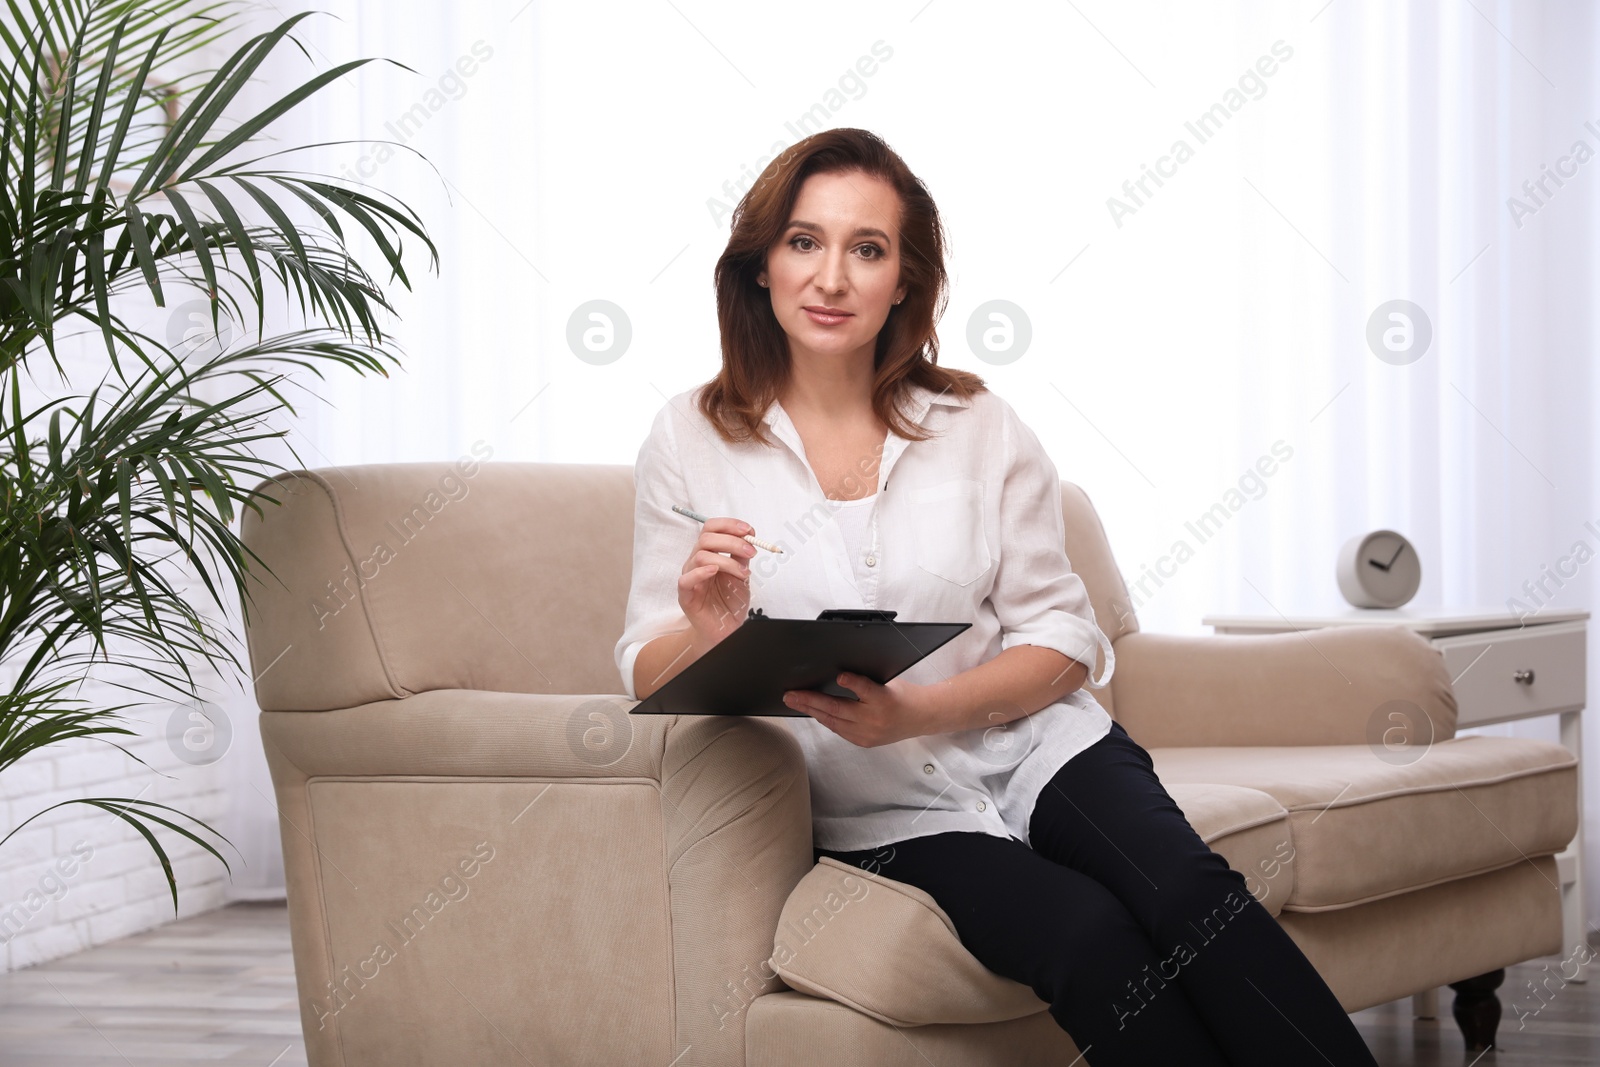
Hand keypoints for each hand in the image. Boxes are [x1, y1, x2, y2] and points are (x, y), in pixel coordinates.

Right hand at [679, 516, 755, 647]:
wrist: (725, 629)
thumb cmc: (730, 602)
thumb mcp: (741, 575)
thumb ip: (741, 556)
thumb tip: (749, 537)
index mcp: (708, 553)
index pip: (711, 528)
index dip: (729, 525)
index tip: (749, 531)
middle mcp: (696, 562)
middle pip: (706, 538)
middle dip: (732, 541)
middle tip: (751, 551)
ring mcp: (690, 577)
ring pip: (701, 556)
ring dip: (727, 561)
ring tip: (744, 574)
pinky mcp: (685, 595)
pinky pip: (686, 579)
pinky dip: (701, 572)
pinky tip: (715, 572)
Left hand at [782, 673, 932, 747]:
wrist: (921, 718)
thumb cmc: (903, 695)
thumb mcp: (888, 681)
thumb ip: (865, 680)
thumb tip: (835, 674)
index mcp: (884, 698)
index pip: (865, 688)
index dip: (851, 682)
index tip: (839, 675)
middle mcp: (875, 718)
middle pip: (839, 709)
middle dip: (811, 701)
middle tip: (791, 695)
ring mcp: (868, 733)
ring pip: (834, 722)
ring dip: (811, 711)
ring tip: (794, 702)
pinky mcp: (865, 742)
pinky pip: (839, 730)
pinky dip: (825, 720)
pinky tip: (812, 712)